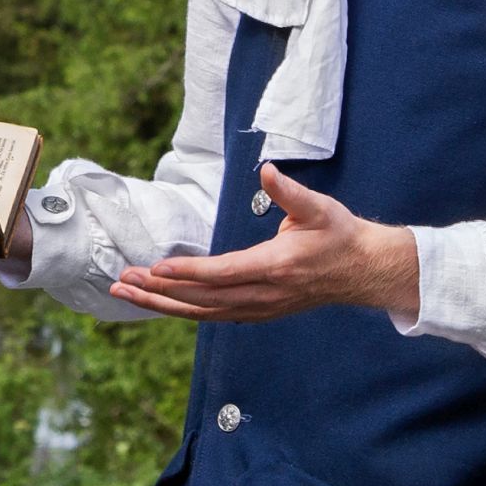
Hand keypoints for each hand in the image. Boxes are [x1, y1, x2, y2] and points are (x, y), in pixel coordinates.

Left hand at [108, 165, 418, 324]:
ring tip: (125, 292)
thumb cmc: (340, 235)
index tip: (156, 269)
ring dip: (161, 304)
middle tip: (121, 281)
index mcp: (275, 266)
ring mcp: (260, 308)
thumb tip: (267, 170)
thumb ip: (290, 192)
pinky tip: (157, 302)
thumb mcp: (320, 208)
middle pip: (202, 299)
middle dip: (159, 291)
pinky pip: (212, 315)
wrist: (363, 271)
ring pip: (202, 312)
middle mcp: (263, 294)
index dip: (188, 273)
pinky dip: (181, 310)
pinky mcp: (257, 312)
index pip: (223, 274)